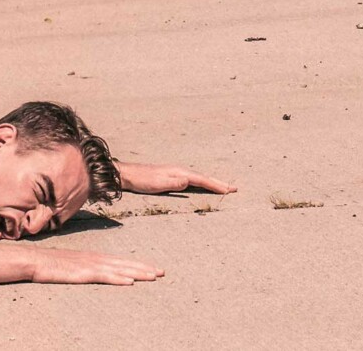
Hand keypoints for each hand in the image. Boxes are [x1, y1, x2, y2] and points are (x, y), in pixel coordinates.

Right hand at [28, 248, 163, 285]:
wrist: (32, 260)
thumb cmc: (48, 264)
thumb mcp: (70, 266)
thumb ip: (83, 269)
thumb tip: (92, 274)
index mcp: (93, 257)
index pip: (120, 260)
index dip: (138, 263)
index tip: (153, 267)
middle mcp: (95, 258)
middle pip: (124, 263)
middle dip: (144, 267)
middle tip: (162, 272)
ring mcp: (89, 265)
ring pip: (118, 269)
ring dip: (137, 272)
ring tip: (153, 276)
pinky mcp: (81, 273)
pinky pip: (103, 276)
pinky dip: (117, 278)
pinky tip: (129, 282)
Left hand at [117, 161, 238, 195]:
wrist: (129, 174)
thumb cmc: (143, 180)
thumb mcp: (158, 184)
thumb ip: (174, 183)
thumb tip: (189, 182)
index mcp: (180, 172)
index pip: (202, 180)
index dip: (216, 185)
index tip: (229, 190)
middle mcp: (181, 171)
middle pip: (204, 177)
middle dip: (219, 182)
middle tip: (234, 188)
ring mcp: (177, 173)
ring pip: (199, 178)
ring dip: (212, 182)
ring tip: (223, 186)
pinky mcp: (173, 177)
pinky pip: (193, 180)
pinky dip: (203, 183)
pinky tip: (203, 185)